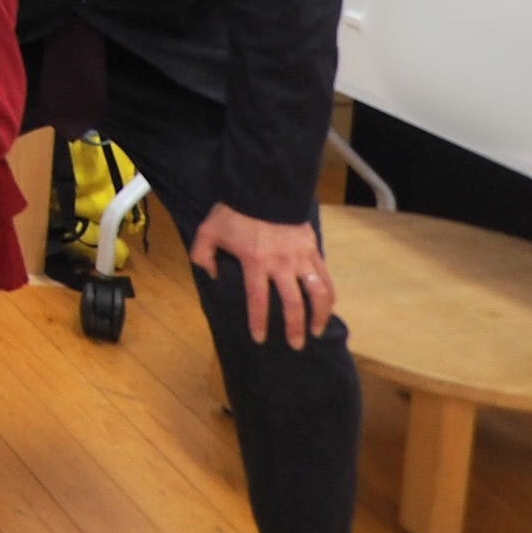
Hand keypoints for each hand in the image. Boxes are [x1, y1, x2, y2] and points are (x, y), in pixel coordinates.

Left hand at [192, 204, 335, 348]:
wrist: (264, 187)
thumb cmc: (234, 210)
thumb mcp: (208, 231)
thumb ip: (202, 255)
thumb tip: (210, 275)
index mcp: (255, 262)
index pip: (258, 300)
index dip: (259, 322)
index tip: (259, 339)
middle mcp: (281, 264)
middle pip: (293, 303)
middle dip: (294, 327)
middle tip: (295, 345)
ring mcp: (301, 257)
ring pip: (317, 292)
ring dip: (319, 314)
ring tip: (317, 331)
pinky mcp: (313, 249)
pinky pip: (325, 276)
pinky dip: (328, 294)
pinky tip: (327, 307)